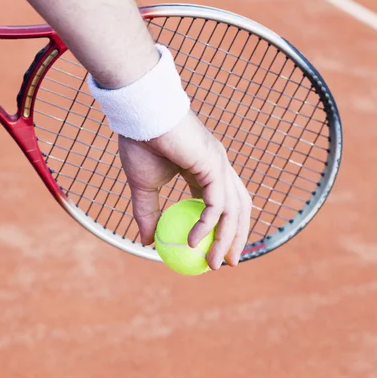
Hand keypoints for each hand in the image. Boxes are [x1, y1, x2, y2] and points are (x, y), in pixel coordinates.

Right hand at [118, 111, 251, 269]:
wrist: (139, 114)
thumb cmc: (140, 142)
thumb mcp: (143, 187)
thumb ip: (147, 214)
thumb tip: (147, 242)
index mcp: (206, 170)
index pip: (222, 204)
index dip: (223, 229)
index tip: (215, 252)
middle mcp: (218, 167)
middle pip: (239, 209)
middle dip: (236, 238)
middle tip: (227, 263)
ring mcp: (219, 165)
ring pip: (232, 210)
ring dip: (226, 239)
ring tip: (213, 263)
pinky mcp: (214, 164)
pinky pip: (216, 204)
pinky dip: (207, 226)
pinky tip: (193, 242)